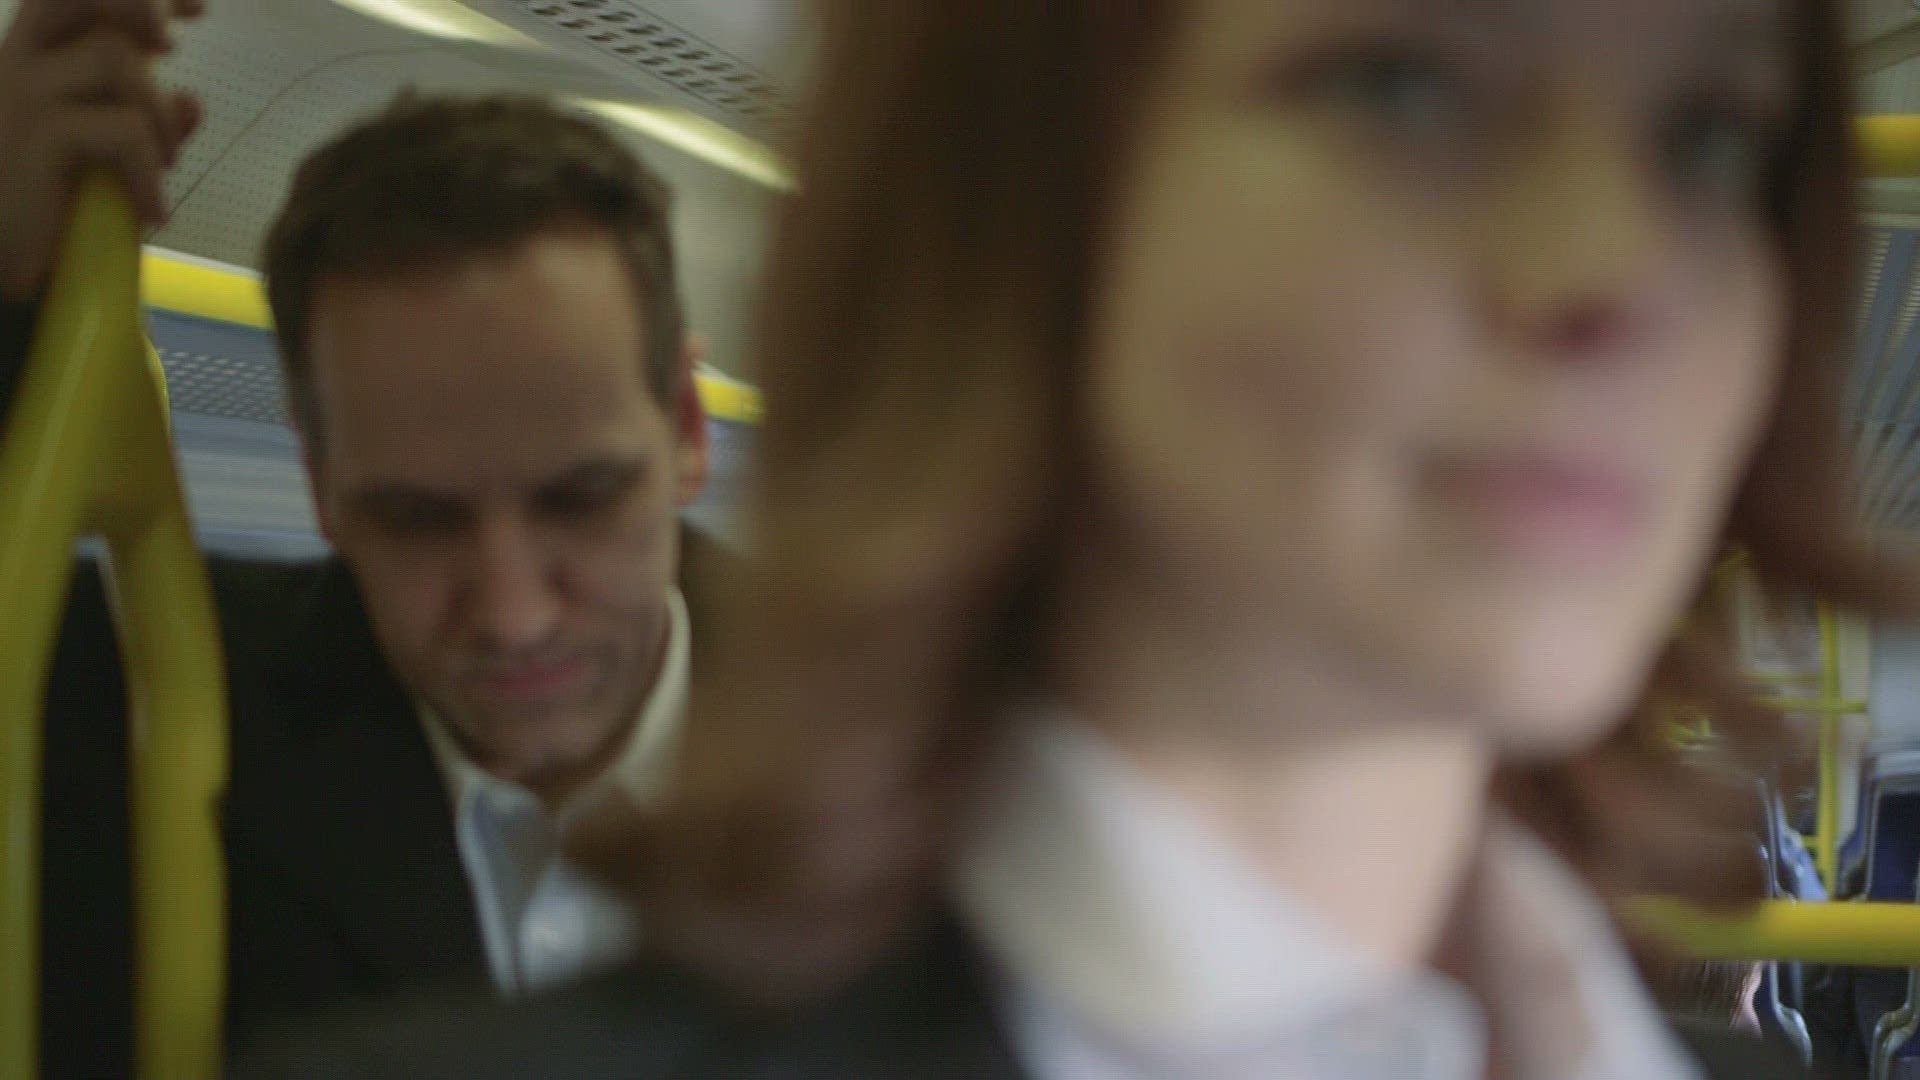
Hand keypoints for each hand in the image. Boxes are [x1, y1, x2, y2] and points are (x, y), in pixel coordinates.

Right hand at [0, 0, 204, 301]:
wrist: (2, 260)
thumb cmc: (49, 207)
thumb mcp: (105, 157)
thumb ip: (146, 122)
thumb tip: (193, 99)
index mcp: (34, 57)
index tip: (198, 8)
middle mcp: (18, 62)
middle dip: (140, 4)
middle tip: (172, 48)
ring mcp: (20, 95)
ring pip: (116, 59)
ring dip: (161, 115)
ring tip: (164, 166)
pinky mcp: (32, 137)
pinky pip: (121, 130)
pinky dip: (150, 173)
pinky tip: (151, 213)